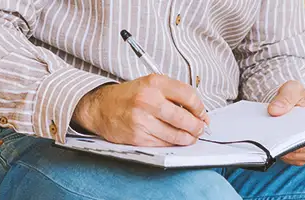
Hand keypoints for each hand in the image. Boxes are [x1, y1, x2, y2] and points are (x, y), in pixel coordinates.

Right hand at [72, 74, 208, 146]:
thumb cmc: (129, 96)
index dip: (200, 108)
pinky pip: (163, 144)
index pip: (189, 96)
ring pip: (175, 135)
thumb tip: (198, 112)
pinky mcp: (137, 137)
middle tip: (200, 128)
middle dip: (197, 126)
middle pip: (184, 118)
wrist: (101, 107)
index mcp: (154, 83)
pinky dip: (172, 143)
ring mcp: (141, 120)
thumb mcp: (151, 84)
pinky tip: (175, 140)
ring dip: (188, 138)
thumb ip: (174, 94)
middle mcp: (148, 100)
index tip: (202, 114)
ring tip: (191, 136)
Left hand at [268, 81, 304, 165]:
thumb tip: (275, 110)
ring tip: (270, 138)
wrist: (290, 104)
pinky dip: (277, 152)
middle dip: (286, 145)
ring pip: (292, 157)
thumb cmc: (296, 96)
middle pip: (302, 152)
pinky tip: (271, 142)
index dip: (300, 141)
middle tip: (272, 136)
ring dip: (280, 149)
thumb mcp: (292, 89)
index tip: (285, 137)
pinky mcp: (297, 156)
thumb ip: (285, 97)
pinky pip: (286, 159)